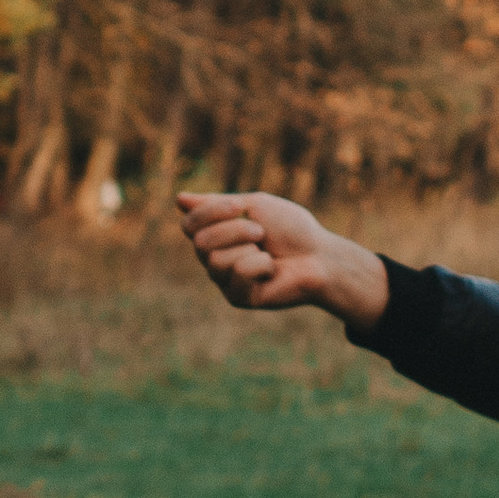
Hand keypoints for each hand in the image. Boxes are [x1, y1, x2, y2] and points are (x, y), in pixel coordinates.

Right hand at [177, 189, 386, 329]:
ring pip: (215, 260)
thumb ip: (216, 205)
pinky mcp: (238, 298)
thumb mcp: (254, 206)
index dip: (210, 212)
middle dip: (234, 231)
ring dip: (249, 247)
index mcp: (216, 235)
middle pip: (200, 243)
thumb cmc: (291, 229)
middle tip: (261, 233)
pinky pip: (237, 274)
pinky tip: (272, 270)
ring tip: (268, 251)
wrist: (319, 255)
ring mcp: (225, 280)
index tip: (239, 206)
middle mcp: (215, 259)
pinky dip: (260, 265)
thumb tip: (178, 199)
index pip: (189, 224)